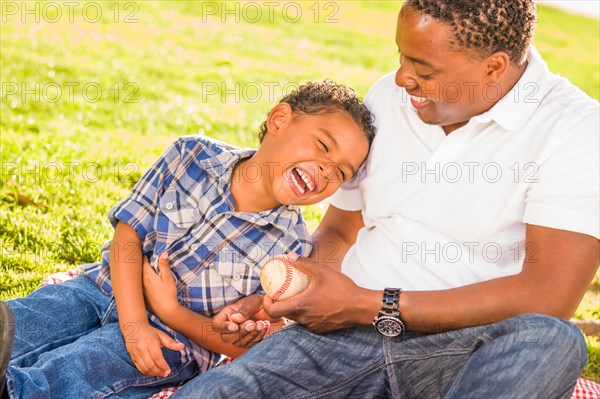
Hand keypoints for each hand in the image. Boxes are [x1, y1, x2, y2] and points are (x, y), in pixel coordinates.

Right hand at [122, 321, 184, 376]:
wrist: (133, 328)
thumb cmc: (149, 332)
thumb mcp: (161, 335)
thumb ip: (171, 342)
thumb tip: (182, 346)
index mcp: (150, 342)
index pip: (157, 357)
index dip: (163, 366)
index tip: (168, 370)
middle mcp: (142, 349)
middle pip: (151, 365)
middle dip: (159, 371)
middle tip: (165, 374)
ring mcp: (136, 354)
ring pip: (144, 368)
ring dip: (153, 374)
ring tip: (160, 374)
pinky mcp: (132, 357)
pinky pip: (139, 368)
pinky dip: (146, 372)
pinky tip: (152, 372)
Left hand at [142, 252, 178, 317]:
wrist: (165, 311)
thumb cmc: (168, 294)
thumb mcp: (168, 278)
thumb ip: (164, 265)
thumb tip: (163, 253)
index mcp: (148, 276)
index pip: (143, 263)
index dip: (144, 256)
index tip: (145, 252)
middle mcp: (141, 282)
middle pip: (139, 270)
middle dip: (140, 264)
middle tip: (142, 257)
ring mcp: (140, 290)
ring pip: (138, 278)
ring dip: (140, 272)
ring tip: (142, 268)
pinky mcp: (142, 296)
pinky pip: (139, 285)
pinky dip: (140, 281)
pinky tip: (144, 282)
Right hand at [211, 295, 273, 348]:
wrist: (274, 310)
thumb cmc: (260, 303)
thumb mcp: (253, 302)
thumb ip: (244, 310)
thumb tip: (234, 319)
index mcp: (227, 316)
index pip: (217, 325)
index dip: (223, 328)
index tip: (235, 326)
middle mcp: (231, 328)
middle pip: (226, 338)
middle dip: (240, 332)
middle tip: (253, 323)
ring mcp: (240, 337)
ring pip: (239, 343)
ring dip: (251, 334)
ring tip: (262, 323)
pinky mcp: (250, 343)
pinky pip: (251, 345)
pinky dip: (259, 337)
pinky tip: (266, 327)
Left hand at [262, 254, 376, 333]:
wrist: (361, 306)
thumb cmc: (342, 288)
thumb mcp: (322, 271)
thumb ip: (304, 263)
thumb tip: (289, 255)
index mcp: (301, 306)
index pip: (273, 311)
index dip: (266, 303)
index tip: (269, 295)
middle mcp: (304, 319)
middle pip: (284, 314)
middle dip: (280, 304)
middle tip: (282, 292)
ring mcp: (313, 326)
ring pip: (296, 318)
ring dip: (294, 308)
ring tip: (299, 295)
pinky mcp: (321, 329)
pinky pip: (308, 322)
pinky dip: (306, 313)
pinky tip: (314, 303)